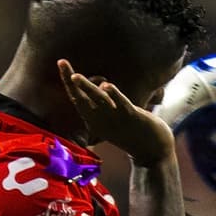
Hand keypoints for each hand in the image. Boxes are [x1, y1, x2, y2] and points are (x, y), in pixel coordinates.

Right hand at [58, 59, 174, 163]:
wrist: (154, 153)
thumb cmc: (133, 133)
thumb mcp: (114, 119)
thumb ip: (106, 105)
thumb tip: (102, 88)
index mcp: (95, 120)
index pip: (78, 99)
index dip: (68, 82)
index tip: (61, 62)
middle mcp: (102, 120)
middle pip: (82, 99)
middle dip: (71, 82)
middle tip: (61, 62)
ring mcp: (117, 118)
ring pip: (99, 100)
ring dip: (87, 88)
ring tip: (75, 76)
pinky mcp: (133, 117)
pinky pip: (122, 105)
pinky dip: (114, 95)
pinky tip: (107, 86)